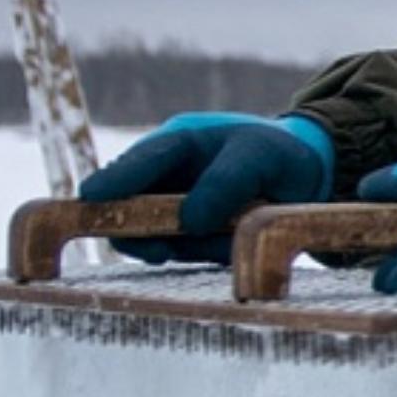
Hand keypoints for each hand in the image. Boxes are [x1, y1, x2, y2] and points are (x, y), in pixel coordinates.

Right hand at [78, 112, 333, 262]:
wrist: (305, 178)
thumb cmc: (276, 154)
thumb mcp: (260, 157)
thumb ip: (227, 182)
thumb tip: (189, 221)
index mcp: (178, 143)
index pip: (142, 161)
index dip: (115, 180)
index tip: (91, 197)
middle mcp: (166, 177)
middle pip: (129, 208)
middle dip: (143, 232)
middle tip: (164, 251)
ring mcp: (174, 208)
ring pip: (156, 237)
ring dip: (190, 245)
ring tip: (232, 233)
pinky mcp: (189, 236)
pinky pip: (186, 253)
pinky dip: (210, 252)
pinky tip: (235, 240)